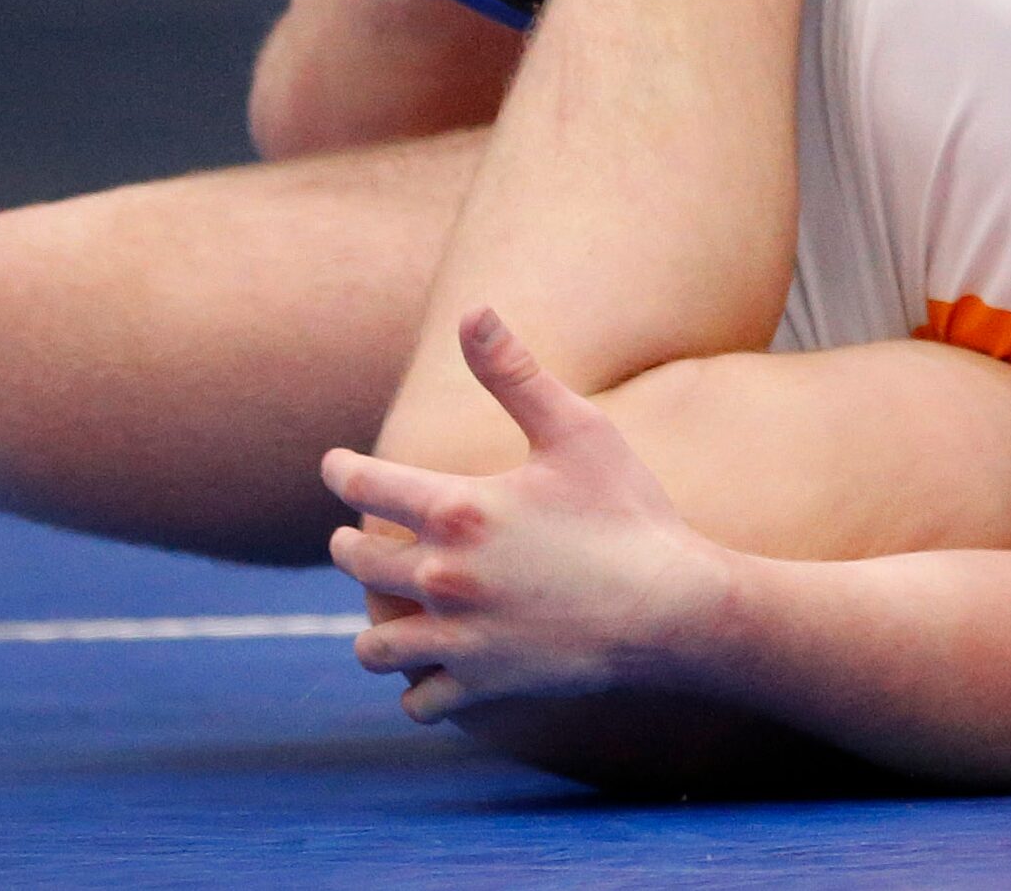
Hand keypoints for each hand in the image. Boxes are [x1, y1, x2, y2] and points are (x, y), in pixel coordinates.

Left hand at [321, 309, 733, 722]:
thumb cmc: (630, 512)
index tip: (335, 466)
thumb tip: (473, 310)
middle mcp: (442, 575)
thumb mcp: (577, 431)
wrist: (675, 607)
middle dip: (348, 546)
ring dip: (373, 626)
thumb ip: (516, 373)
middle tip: (352, 539)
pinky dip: (418, 687)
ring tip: (384, 613)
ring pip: (372, 645)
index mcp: (458, 509)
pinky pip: (419, 699)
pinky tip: (428, 671)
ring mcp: (458, 636)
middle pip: (357, 563)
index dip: (342, 471)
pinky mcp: (482, 683)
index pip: (365, 485)